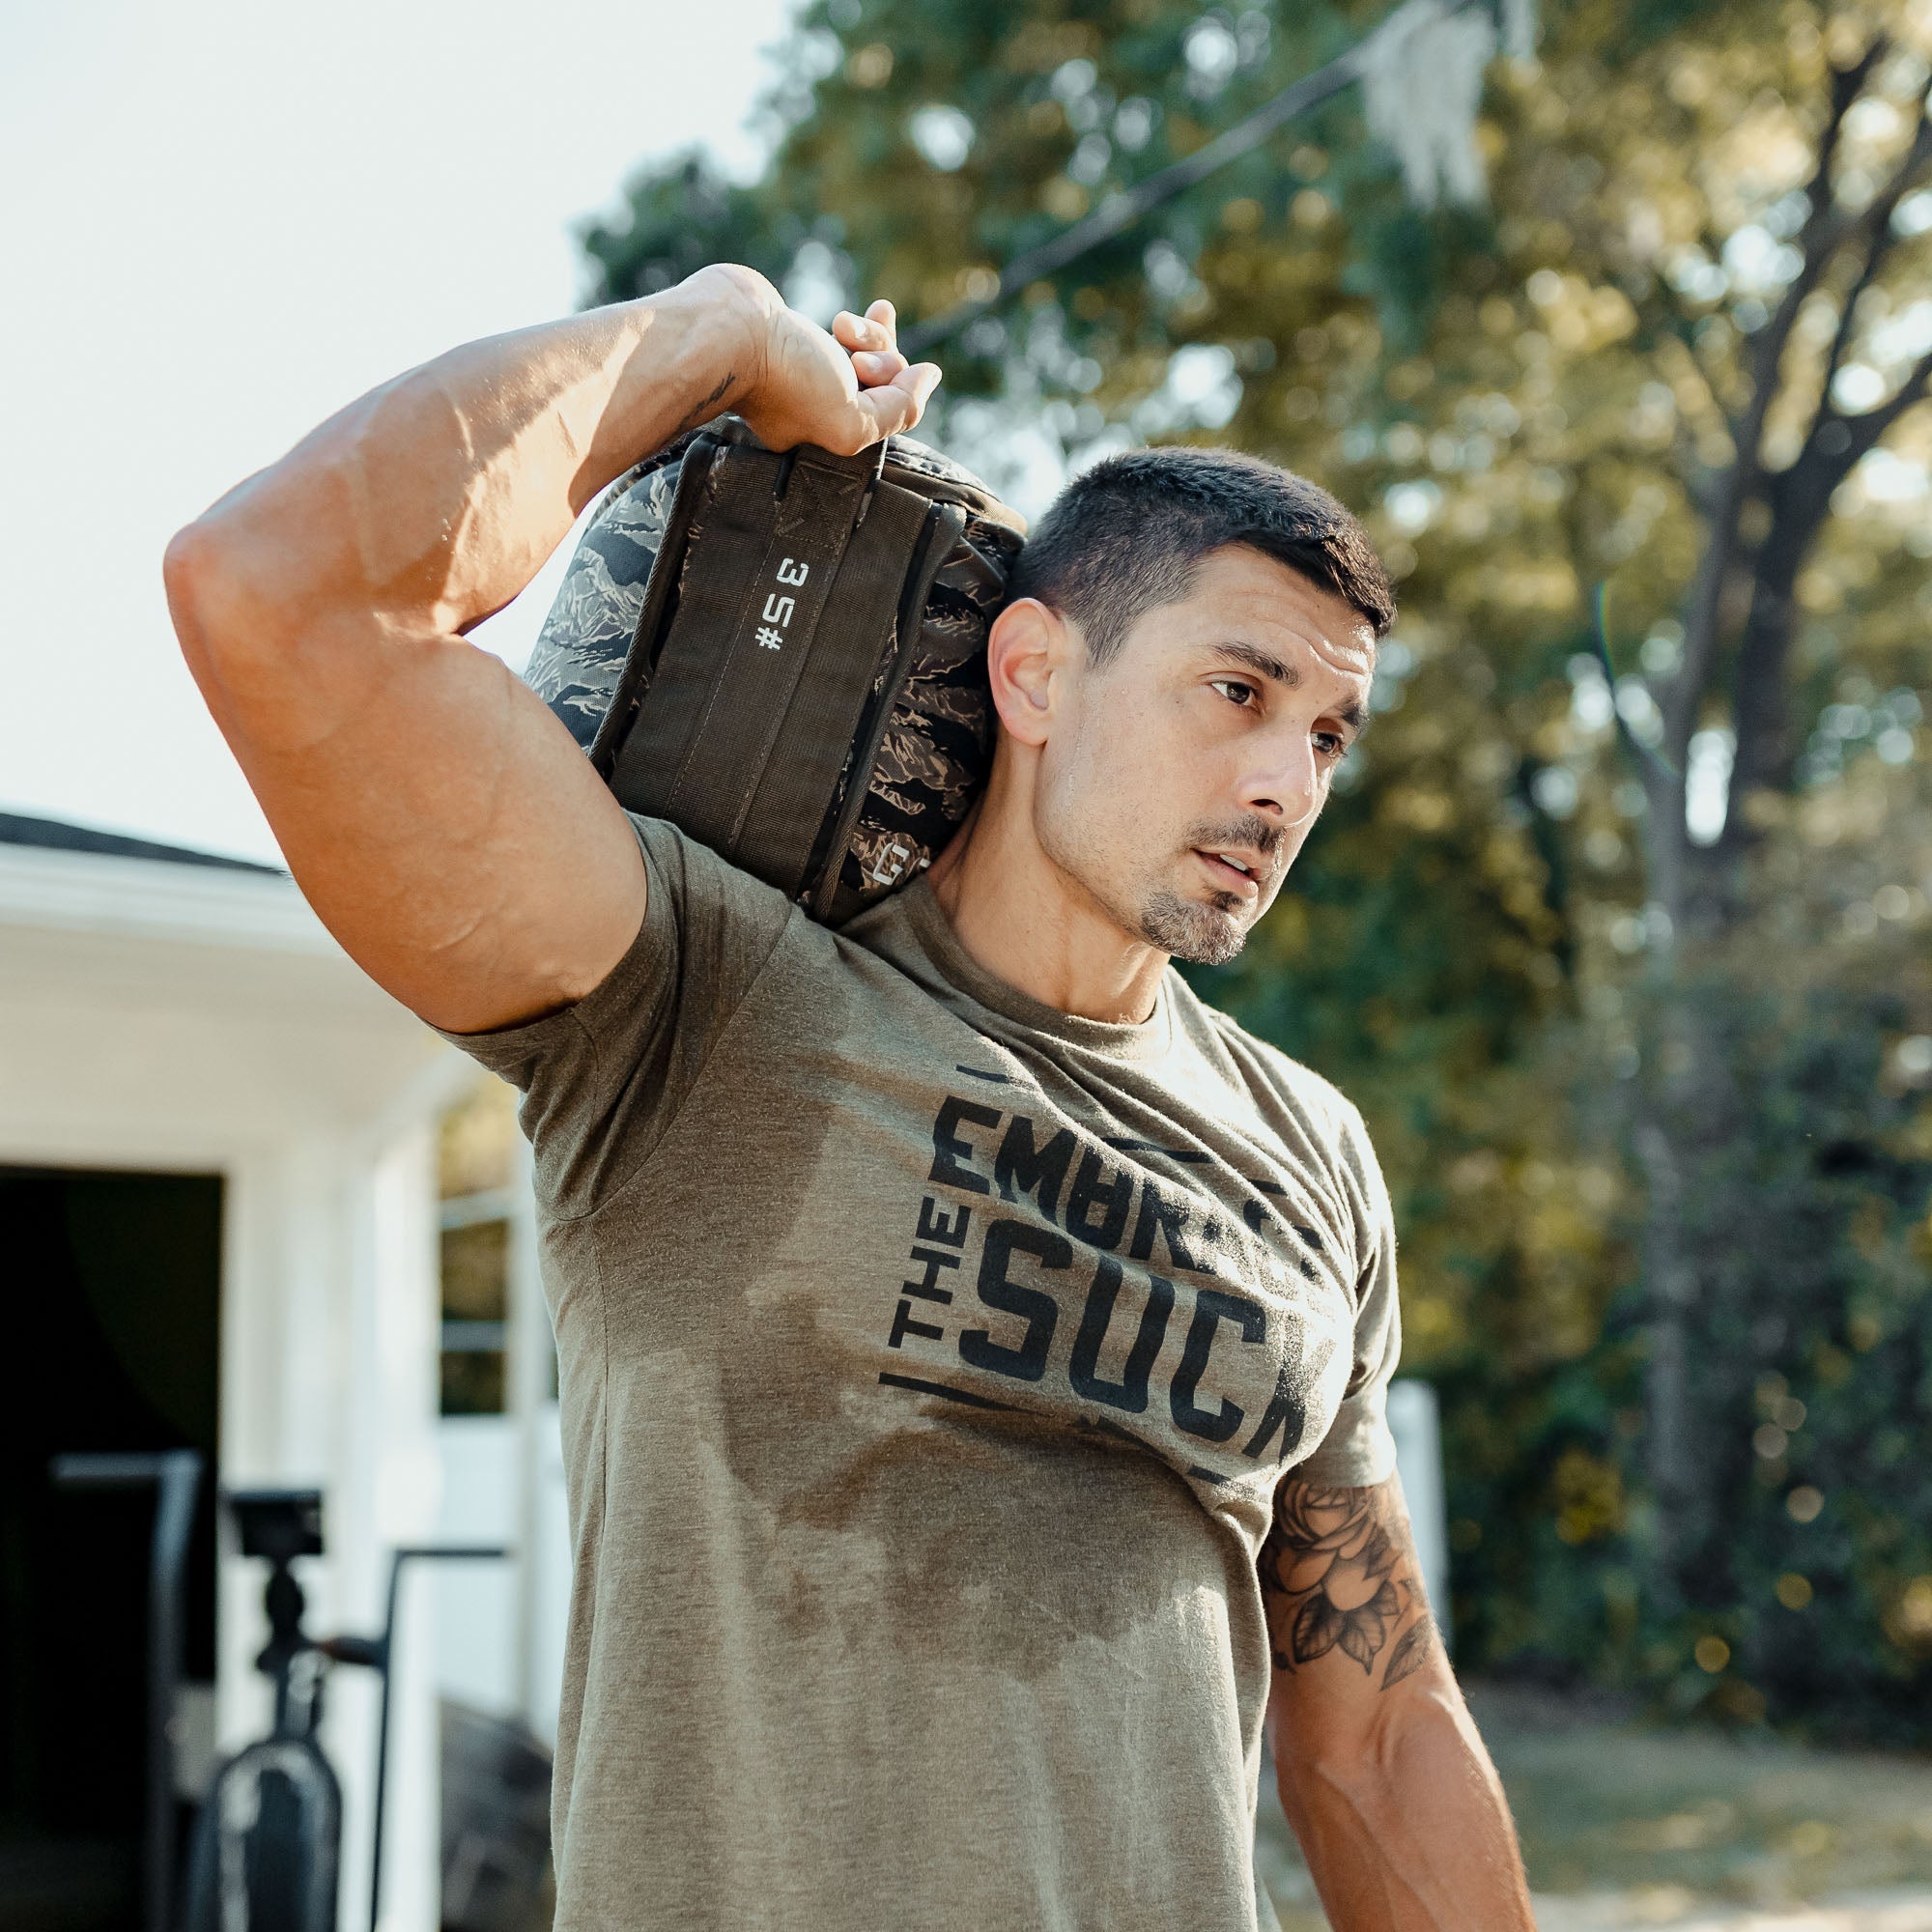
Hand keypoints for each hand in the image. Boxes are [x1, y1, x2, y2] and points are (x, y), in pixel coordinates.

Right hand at [696, 266, 941, 455]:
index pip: (891, 416)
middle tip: (860, 358)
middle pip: (885, 383)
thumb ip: (899, 409)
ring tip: (842, 327)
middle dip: (886, 360)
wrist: (730, 329)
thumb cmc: (785, 379)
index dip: (908, 390)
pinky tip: (840, 320)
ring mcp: (809, 375)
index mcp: (830, 438)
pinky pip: (848, 334)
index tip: (916, 371)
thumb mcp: (851, 420)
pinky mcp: (800, 341)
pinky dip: (856, 324)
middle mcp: (820, 410)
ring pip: (870, 354)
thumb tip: (929, 377)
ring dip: (871, 336)